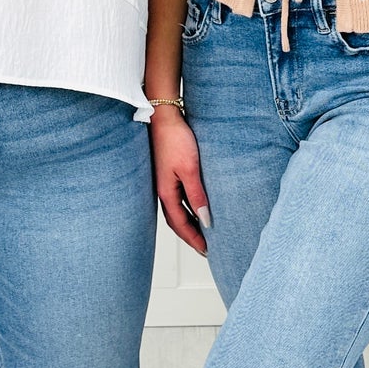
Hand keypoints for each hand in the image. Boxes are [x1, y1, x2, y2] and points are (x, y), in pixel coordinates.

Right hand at [150, 108, 210, 255]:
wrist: (163, 117)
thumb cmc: (175, 140)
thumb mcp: (190, 170)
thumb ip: (197, 196)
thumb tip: (205, 220)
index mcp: (166, 193)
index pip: (181, 224)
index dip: (194, 239)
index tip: (206, 250)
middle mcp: (162, 190)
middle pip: (176, 221)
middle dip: (190, 235)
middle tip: (204, 247)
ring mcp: (163, 182)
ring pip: (176, 210)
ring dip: (188, 223)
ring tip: (202, 231)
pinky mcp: (167, 173)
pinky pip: (177, 198)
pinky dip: (186, 208)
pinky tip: (195, 207)